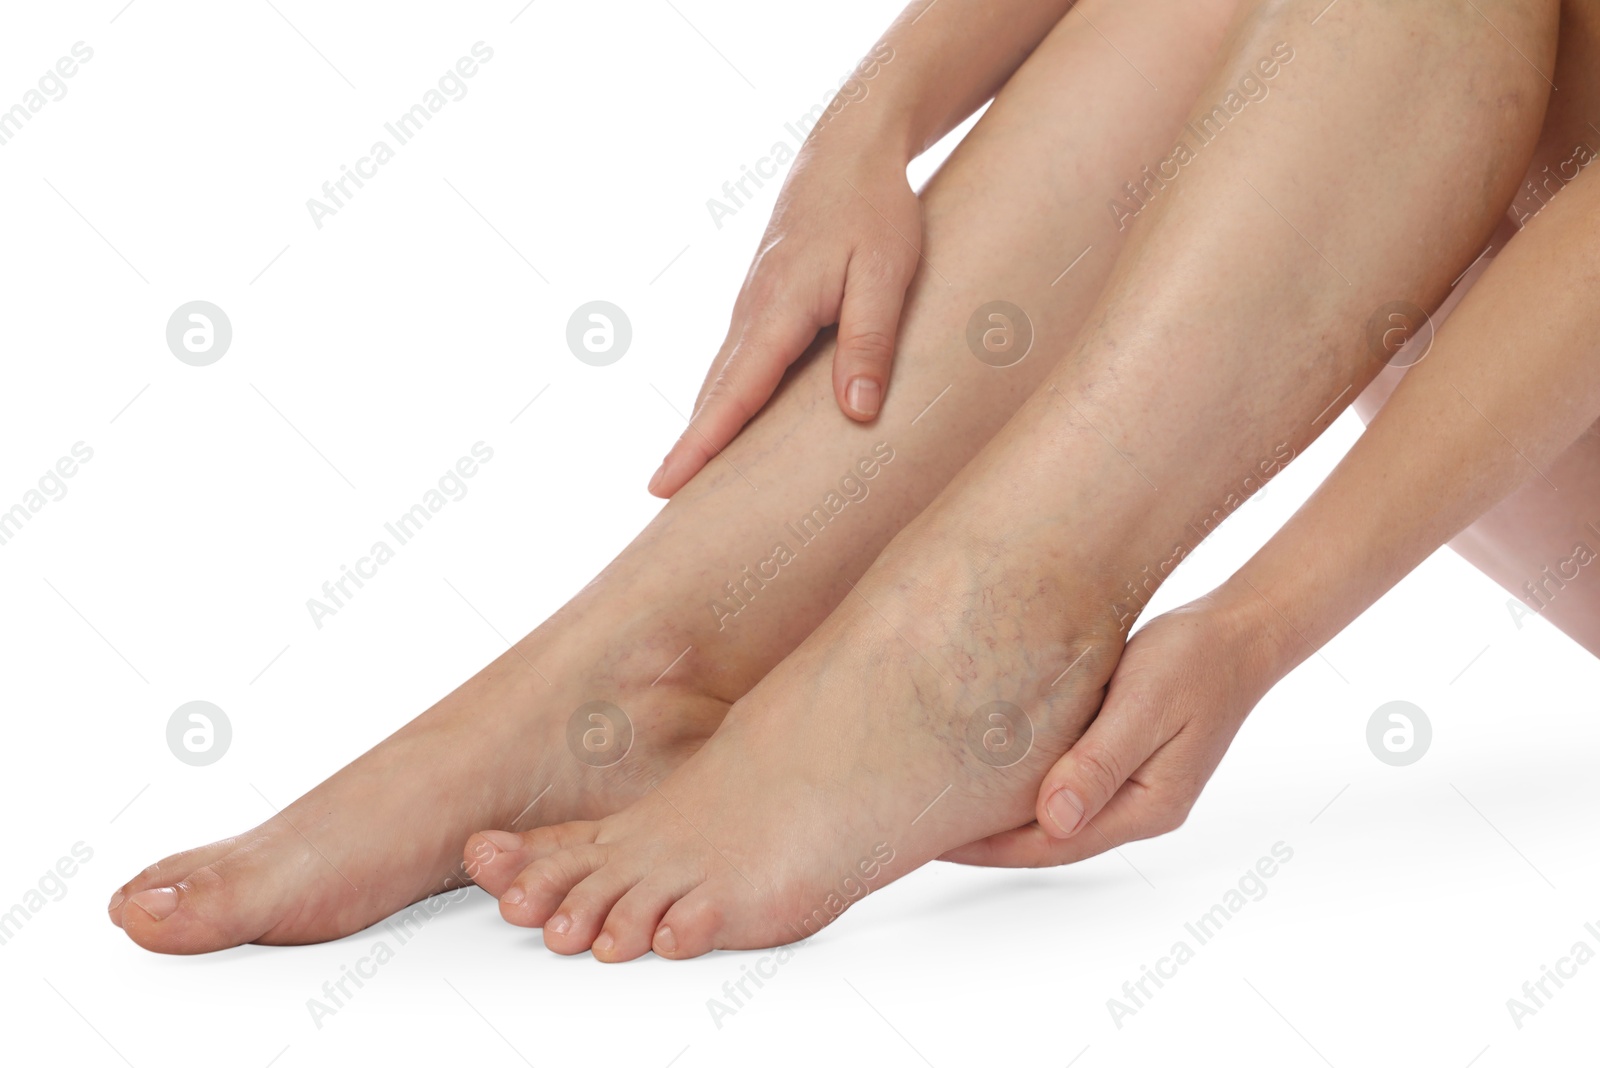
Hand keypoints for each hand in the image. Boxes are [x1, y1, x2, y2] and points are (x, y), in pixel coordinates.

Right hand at [649, 138, 921, 497]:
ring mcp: (753, 306)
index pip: (733, 395)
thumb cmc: (876, 209)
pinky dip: (722, 398)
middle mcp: (752, 312)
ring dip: (702, 425)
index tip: (663, 485)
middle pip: (713, 393)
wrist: (850, 148)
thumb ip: (870, 343)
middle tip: (663, 499)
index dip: (699, 444)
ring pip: (721, 378)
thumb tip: (856, 414)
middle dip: (688, 447)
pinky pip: (737, 362)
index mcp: (777, 310)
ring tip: (686, 476)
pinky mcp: (764, 302)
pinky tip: (724, 422)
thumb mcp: (886, 275)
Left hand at [942, 596, 1278, 866]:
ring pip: (1056, 815)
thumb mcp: (1143, 708)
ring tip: (944, 807)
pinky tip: (991, 773)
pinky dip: (1026, 786)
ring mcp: (1135, 788)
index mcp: (1147, 806)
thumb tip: (1053, 820)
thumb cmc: (1194, 662)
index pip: (1053, 844)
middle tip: (921, 830)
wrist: (1238, 634)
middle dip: (987, 840)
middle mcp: (1140, 808)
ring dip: (1003, 816)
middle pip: (1050, 839)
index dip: (990, 846)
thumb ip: (1098, 764)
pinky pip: (1066, 785)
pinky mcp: (1126, 761)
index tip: (936, 840)